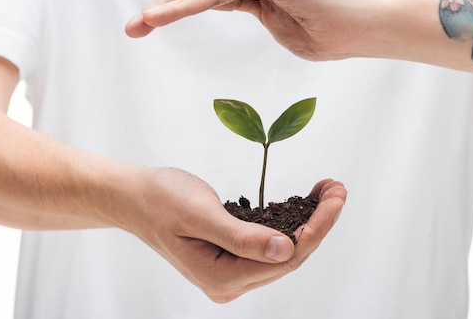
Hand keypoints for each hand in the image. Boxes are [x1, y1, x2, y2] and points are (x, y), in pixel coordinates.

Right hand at [124, 167, 345, 302]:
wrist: (134, 198)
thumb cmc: (161, 200)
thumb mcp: (199, 214)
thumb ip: (242, 237)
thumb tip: (286, 250)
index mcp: (221, 278)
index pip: (285, 257)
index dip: (316, 228)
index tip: (336, 197)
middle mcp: (229, 283)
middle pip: (289, 257)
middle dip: (319, 223)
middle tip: (337, 188)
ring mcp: (230, 274)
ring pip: (283, 252)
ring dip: (309, 223)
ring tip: (328, 192)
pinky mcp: (231, 260)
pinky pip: (270, 246)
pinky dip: (291, 224)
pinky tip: (304, 206)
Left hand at [125, 0, 366, 60]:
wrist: (361, 28)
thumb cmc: (321, 26)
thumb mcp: (266, 12)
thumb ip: (237, 0)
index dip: (172, 1)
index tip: (144, 24)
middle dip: (162, 3)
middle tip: (133, 27)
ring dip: (169, 5)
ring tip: (141, 24)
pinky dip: (190, 5)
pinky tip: (164, 17)